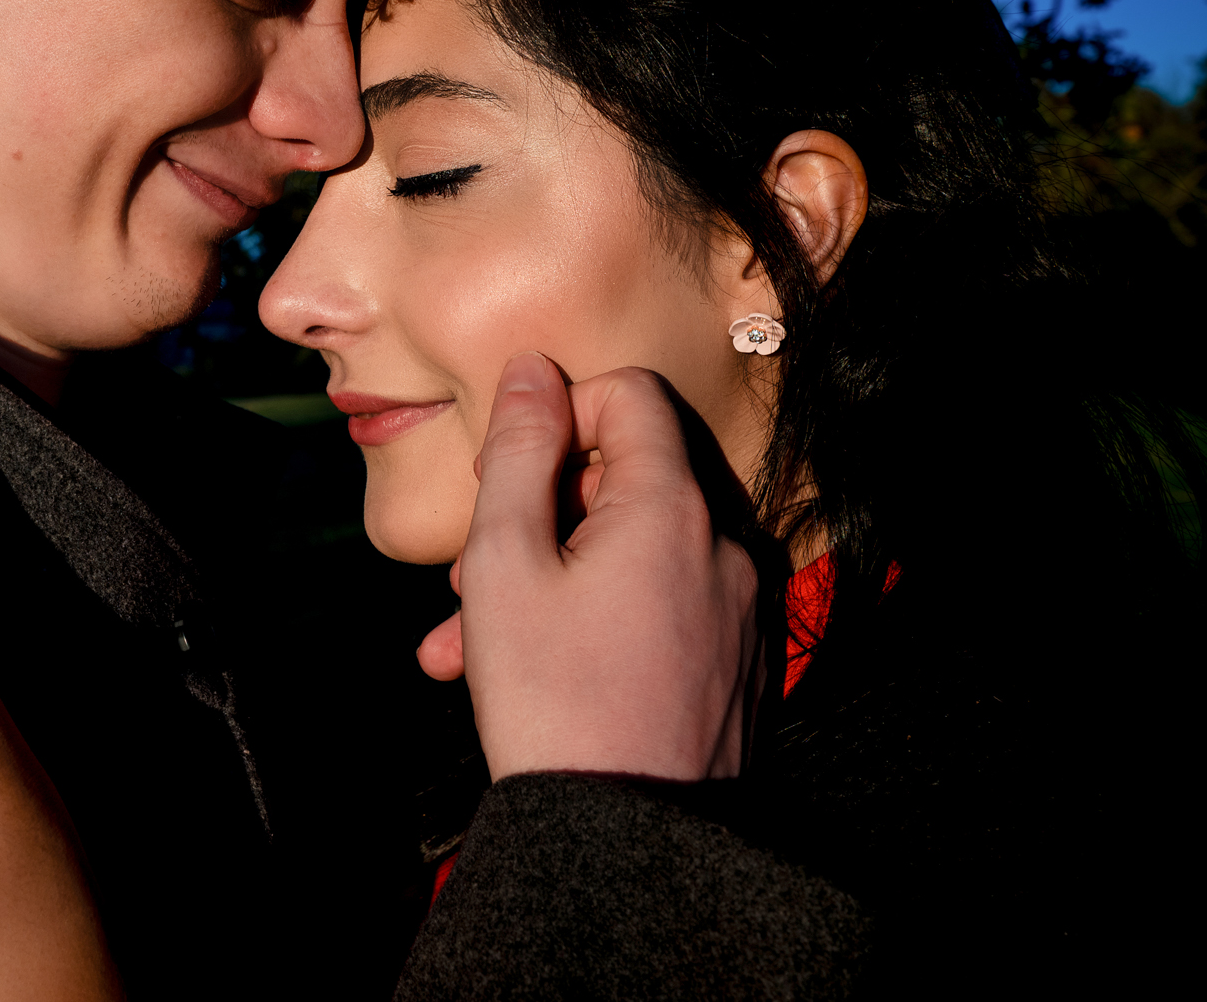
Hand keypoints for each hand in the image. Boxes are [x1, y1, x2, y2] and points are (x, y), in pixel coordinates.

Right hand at [415, 355, 757, 781]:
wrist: (623, 840)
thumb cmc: (551, 696)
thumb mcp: (504, 559)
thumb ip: (519, 449)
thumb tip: (532, 369)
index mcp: (671, 507)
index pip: (628, 394)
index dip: (558, 415)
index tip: (509, 474)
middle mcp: (723, 545)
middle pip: (626, 480)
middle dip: (537, 514)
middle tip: (470, 576)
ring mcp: (739, 607)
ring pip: (632, 552)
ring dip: (551, 578)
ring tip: (475, 643)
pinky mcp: (739, 661)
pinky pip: (661, 607)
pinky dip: (599, 619)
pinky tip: (536, 671)